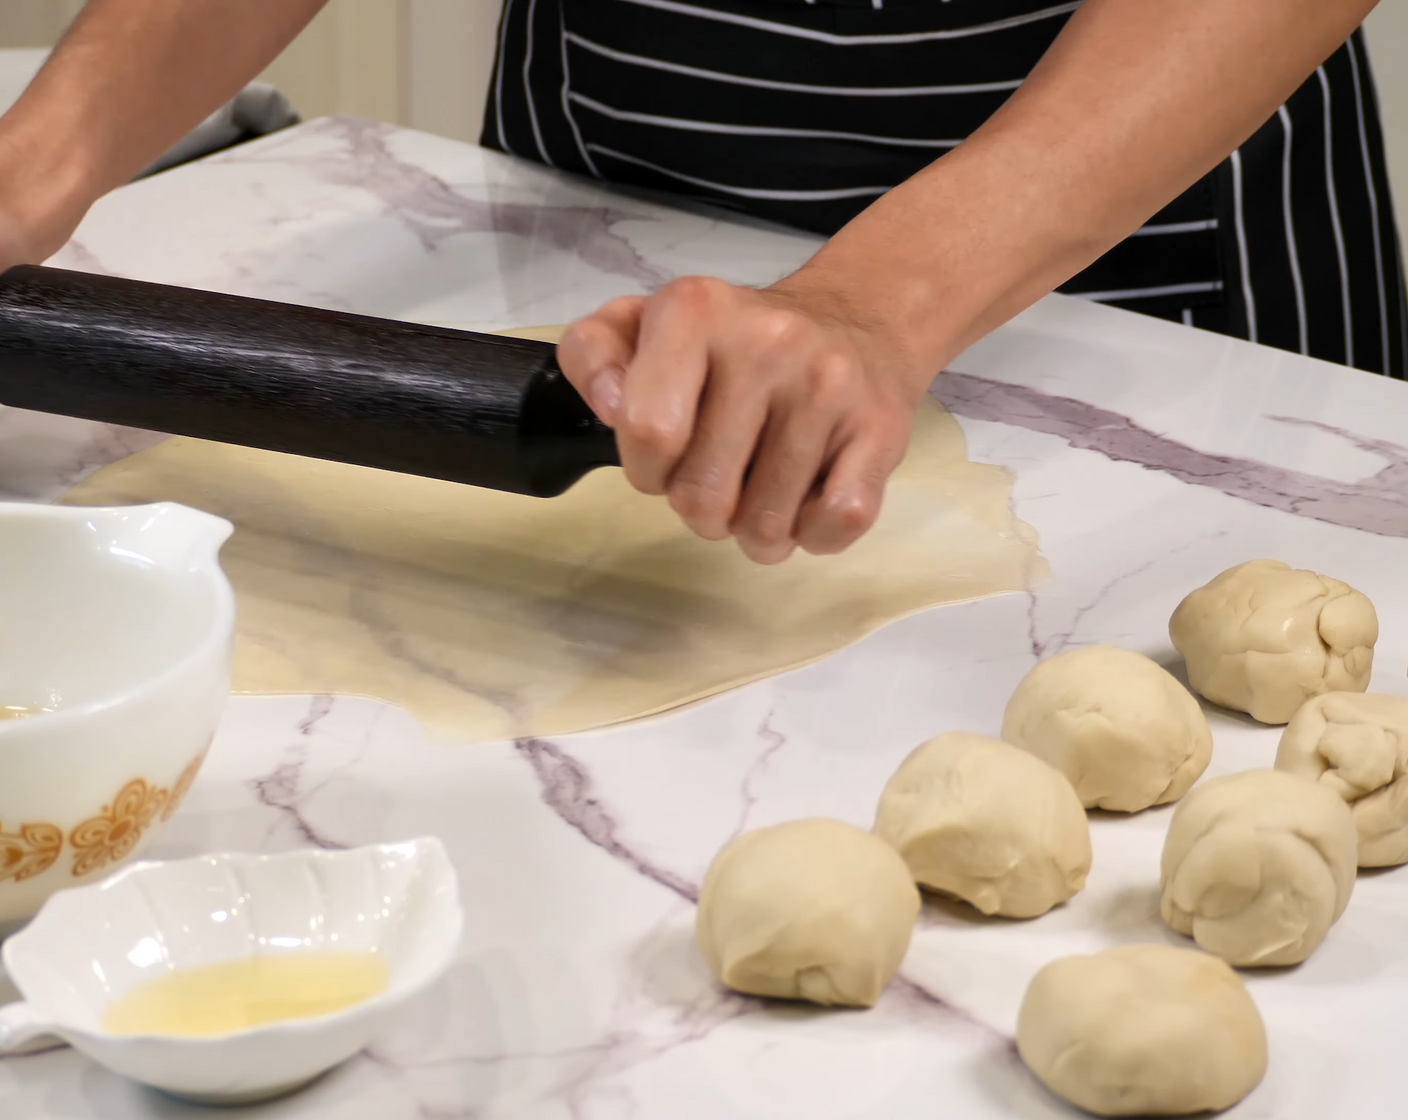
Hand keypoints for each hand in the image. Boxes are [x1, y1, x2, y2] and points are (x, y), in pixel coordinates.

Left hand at [557, 276, 933, 563]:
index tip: (665, 458)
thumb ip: (595, 353)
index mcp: (696, 312)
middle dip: (700, 508)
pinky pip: (833, 525)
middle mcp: (767, 342)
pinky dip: (812, 535)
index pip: (647, 431)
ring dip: (754, 530)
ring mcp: (829, 389)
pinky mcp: (881, 432)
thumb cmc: (739, 341)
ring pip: (765, 525)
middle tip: (719, 479)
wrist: (861, 318)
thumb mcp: (650, 323)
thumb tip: (608, 405)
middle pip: (700, 495)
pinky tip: (807, 502)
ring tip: (761, 491)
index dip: (646, 470)